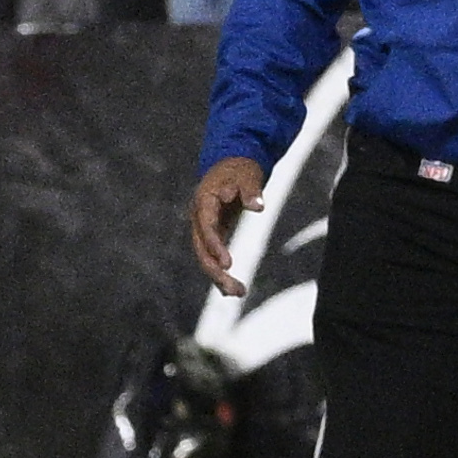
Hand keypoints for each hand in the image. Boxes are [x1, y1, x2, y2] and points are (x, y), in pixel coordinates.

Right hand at [192, 156, 266, 283]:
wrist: (232, 164)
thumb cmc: (240, 168)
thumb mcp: (248, 175)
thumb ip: (251, 191)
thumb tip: (257, 207)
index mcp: (204, 201)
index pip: (206, 227)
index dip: (215, 246)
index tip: (228, 264)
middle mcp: (199, 217)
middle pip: (202, 249)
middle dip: (216, 271)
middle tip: (236, 290)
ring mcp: (204, 227)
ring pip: (206, 257)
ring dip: (219, 277)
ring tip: (239, 293)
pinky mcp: (213, 234)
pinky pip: (213, 256)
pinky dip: (221, 272)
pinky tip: (232, 290)